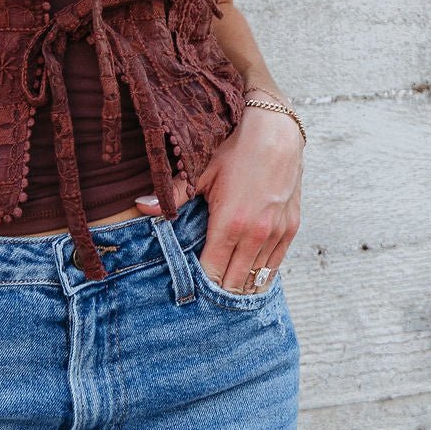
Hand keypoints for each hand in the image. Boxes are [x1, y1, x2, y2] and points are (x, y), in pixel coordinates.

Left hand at [134, 108, 303, 292]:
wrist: (276, 133)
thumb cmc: (234, 150)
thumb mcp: (200, 171)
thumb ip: (173, 195)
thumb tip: (139, 206)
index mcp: (229, 223)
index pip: (213, 271)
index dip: (201, 283)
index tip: (190, 288)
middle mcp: (255, 234)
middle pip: (235, 282)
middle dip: (219, 290)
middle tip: (205, 296)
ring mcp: (276, 233)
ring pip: (257, 278)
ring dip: (241, 287)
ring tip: (225, 292)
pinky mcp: (291, 228)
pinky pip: (276, 265)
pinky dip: (262, 275)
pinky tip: (250, 280)